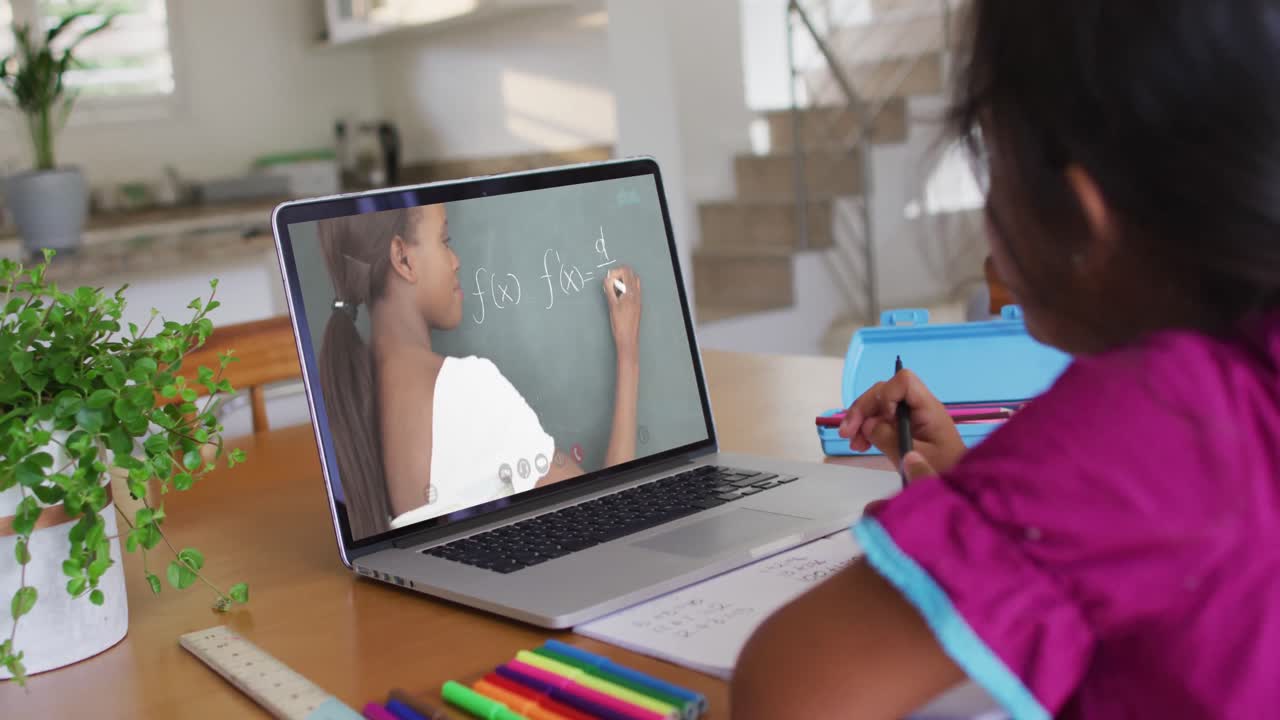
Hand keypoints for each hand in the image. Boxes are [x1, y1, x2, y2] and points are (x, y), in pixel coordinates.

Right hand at [604, 266, 641, 360]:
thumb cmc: (619, 324)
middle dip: (619, 274)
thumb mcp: (611, 305)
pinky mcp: (637, 304)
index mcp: (631, 292)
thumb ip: (610, 290)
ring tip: (614, 290)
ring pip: (633, 282)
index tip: (608, 279)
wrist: (628, 337)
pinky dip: (626, 288)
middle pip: (631, 274)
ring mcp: (638, 298)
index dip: (615, 272)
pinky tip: (619, 297)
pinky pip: (634, 290)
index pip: (626, 271)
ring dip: (623, 281)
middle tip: (610, 283)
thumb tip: (607, 279)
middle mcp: (637, 293)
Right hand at [838, 369, 964, 475]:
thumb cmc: (944, 471)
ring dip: (861, 420)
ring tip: (853, 444)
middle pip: (884, 391)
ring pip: (879, 405)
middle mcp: (918, 407)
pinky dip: (868, 429)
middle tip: (846, 434)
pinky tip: (861, 445)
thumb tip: (868, 425)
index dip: (885, 395)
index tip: (880, 419)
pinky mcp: (906, 427)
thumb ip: (889, 439)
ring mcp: (911, 416)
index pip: (904, 382)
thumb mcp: (914, 458)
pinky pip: (882, 419)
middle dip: (862, 409)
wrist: (962, 488)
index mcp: (927, 408)